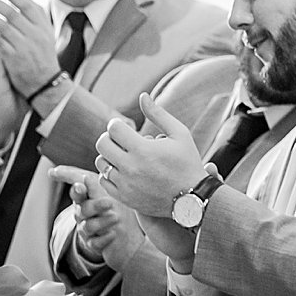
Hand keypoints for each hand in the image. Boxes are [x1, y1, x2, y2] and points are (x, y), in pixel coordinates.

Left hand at [0, 0, 62, 99]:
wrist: (46, 83)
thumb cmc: (44, 56)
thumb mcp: (47, 34)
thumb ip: (38, 14)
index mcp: (44, 29)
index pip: (27, 6)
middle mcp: (35, 36)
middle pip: (12, 13)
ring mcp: (24, 47)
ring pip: (2, 26)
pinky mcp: (13, 58)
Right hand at [71, 186, 146, 270]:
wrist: (129, 238)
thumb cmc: (115, 210)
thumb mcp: (105, 193)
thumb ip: (89, 183)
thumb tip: (60, 172)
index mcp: (86, 201)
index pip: (77, 194)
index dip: (77, 191)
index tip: (82, 187)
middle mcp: (84, 216)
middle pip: (83, 210)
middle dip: (95, 206)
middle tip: (109, 203)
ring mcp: (89, 231)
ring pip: (89, 226)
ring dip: (102, 221)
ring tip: (116, 217)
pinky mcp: (95, 245)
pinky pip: (95, 243)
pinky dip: (104, 238)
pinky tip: (113, 234)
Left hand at [96, 94, 205, 217]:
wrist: (194, 199)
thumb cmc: (188, 164)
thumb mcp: (180, 135)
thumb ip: (159, 114)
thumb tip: (143, 96)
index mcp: (143, 149)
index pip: (113, 128)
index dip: (118, 124)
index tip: (126, 127)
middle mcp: (131, 167)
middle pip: (102, 144)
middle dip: (110, 138)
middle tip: (121, 140)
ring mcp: (126, 184)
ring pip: (101, 162)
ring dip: (109, 156)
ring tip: (123, 156)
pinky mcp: (124, 197)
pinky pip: (104, 180)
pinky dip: (110, 174)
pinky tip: (123, 171)